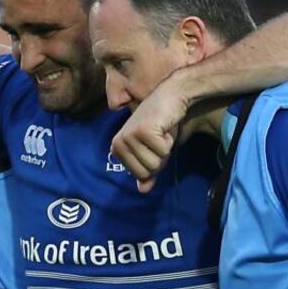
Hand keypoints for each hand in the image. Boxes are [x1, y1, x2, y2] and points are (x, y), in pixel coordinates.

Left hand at [110, 77, 188, 192]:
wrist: (169, 97)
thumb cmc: (161, 124)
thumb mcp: (152, 151)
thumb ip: (147, 171)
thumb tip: (142, 191)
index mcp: (117, 148)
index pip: (139, 175)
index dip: (154, 163)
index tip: (154, 145)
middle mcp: (119, 143)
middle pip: (147, 170)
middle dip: (160, 157)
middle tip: (158, 137)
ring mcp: (130, 136)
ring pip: (155, 162)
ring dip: (165, 148)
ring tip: (160, 132)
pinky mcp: (143, 131)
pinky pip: (163, 151)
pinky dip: (169, 140)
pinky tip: (164, 126)